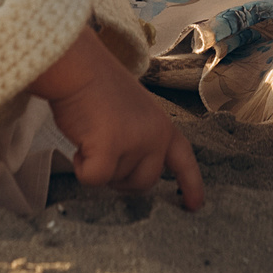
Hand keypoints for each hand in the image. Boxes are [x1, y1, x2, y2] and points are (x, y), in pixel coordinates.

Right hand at [30, 27, 205, 210]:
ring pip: (114, 181)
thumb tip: (130, 169)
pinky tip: (80, 144)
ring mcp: (135, 143)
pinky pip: (94, 179)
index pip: (184, 160)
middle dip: (120, 177)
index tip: (194, 205)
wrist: (78, 67)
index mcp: (163, 126)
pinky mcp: (110, 150)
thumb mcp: (133, 113)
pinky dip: (82, 168)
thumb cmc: (98, 86)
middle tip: (102, 153)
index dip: (191, 184)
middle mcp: (155, 136)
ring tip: (91, 134)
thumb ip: (140, 138)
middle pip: (144, 182)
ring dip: (98, 166)